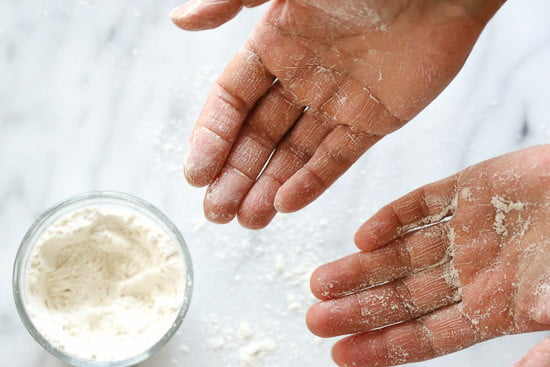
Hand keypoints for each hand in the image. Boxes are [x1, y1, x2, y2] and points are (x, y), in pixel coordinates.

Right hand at [171, 0, 502, 227]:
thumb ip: (231, 1)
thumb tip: (179, 19)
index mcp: (274, 44)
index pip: (231, 101)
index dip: (212, 138)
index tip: (196, 176)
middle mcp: (300, 77)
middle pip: (258, 136)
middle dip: (236, 175)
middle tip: (216, 213)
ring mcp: (336, 103)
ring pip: (293, 154)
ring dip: (268, 188)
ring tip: (246, 222)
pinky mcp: (373, 122)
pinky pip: (336, 158)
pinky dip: (312, 183)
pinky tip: (286, 206)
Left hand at [307, 145, 549, 365]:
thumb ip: (540, 350)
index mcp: (493, 310)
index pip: (425, 337)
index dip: (382, 347)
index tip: (338, 355)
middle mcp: (472, 272)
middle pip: (401, 296)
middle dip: (357, 308)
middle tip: (312, 317)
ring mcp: (468, 230)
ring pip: (401, 253)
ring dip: (361, 266)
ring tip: (320, 280)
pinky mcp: (471, 188)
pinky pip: (422, 205)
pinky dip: (393, 219)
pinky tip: (364, 234)